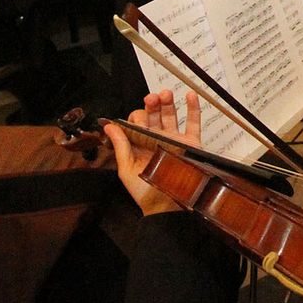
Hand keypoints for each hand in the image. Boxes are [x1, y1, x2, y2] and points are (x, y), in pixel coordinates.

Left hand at [103, 90, 202, 216]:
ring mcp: (174, 139)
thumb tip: (109, 126)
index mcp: (140, 143)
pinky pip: (193, 123)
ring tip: (165, 94)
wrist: (167, 208)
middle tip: (152, 99)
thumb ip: (120, 145)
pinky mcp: (190, 144)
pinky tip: (189, 95)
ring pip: (171, 115)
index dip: (136, 115)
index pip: (137, 121)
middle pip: (154, 114)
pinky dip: (192, 108)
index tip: (136, 118)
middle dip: (152, 103)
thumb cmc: (144, 192)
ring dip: (168, 102)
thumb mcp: (127, 169)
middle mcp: (157, 139)